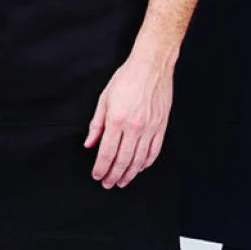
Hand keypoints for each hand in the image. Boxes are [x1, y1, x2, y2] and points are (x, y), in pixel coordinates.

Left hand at [84, 53, 172, 188]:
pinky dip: (146, 163)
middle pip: (122, 160)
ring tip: (122, 181)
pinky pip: (154, 151)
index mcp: (117, 119)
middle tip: (108, 184)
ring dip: (129, 174)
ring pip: (139, 160)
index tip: (97, 175)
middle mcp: (134, 127)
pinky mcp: (161, 126)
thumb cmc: (127, 78)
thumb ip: (96, 124)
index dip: (101, 168)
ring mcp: (150, 128)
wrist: (151, 65)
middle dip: (113, 175)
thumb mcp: (105, 98)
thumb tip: (89, 144)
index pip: (107, 152)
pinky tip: (139, 167)